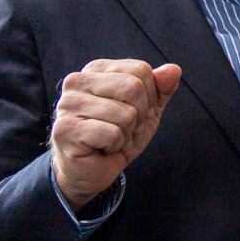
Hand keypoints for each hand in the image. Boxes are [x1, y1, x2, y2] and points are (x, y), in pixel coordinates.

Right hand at [50, 59, 181, 209]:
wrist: (92, 171)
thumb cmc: (117, 136)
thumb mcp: (147, 110)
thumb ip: (161, 89)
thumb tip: (174, 70)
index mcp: (96, 70)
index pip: (141, 70)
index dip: (149, 97)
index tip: (133, 113)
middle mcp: (77, 81)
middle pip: (134, 88)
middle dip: (139, 116)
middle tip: (123, 129)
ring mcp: (68, 104)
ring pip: (125, 114)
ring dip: (126, 134)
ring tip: (110, 139)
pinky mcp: (66, 129)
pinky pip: (112, 134)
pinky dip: (115, 146)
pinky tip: (102, 149)